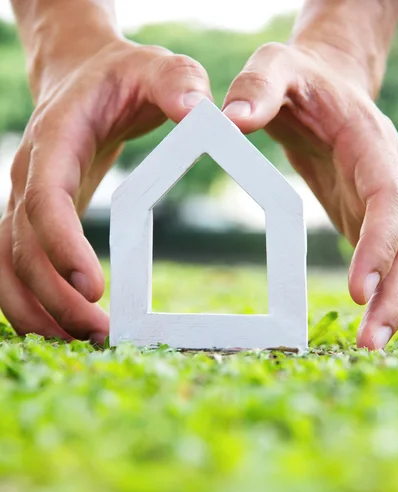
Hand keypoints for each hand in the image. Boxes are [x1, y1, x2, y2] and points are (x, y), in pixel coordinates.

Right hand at [3, 39, 211, 342]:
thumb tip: (202, 113)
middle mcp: (29, 176)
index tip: (94, 288)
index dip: (62, 245)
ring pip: (8, 268)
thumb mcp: (157, 67)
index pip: (45, 200)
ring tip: (84, 343)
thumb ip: (179, 84)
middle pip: (22, 248)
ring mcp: (24, 201)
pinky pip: (15, 270)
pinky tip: (64, 330)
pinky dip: (33, 304)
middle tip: (101, 334)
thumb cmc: (122, 76)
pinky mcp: (33, 221)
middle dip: (55, 298)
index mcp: (55, 141)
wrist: (83, 76)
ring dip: (38, 312)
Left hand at [222, 42, 397, 349]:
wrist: (324, 83)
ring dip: (392, 302)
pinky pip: (381, 260)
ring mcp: (379, 201)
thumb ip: (258, 87)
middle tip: (370, 342)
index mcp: (372, 145)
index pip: (390, 198)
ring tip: (368, 346)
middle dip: (396, 291)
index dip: (382, 243)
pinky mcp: (364, 217)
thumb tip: (229, 119)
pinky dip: (380, 293)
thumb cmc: (299, 76)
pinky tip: (366, 326)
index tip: (361, 289)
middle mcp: (387, 177)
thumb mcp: (276, 65)